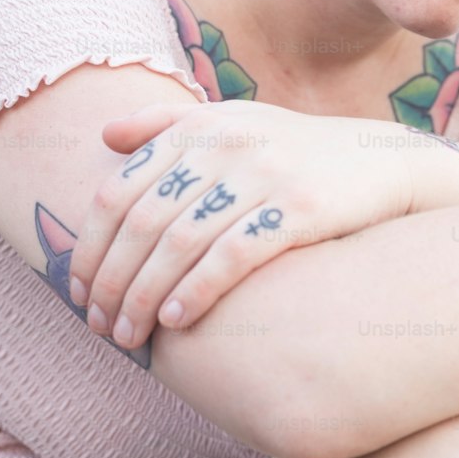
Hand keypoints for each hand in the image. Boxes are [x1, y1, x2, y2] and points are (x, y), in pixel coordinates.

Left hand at [69, 100, 414, 348]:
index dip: (90, 247)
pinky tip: (178, 320)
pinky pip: (232, 255)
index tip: (78, 292)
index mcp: (201, 126)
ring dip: (144, 297)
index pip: (119, 191)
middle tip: (98, 327)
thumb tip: (106, 137)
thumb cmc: (296, 150)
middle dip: (112, 282)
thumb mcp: (236, 121)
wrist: (380, 162)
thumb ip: (169, 124)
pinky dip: (197, 291)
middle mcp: (227, 144)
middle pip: (143, 222)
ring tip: (130, 335)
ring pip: (180, 243)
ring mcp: (264, 174)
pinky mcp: (299, 207)